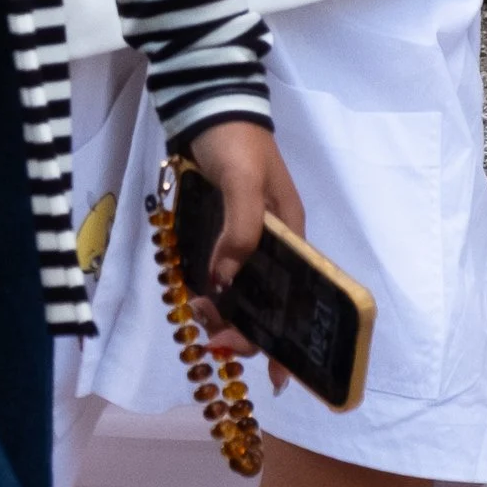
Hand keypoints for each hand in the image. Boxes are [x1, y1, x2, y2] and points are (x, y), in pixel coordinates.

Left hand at [181, 117, 304, 365]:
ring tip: (198, 311)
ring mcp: (242, 238)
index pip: (294, 299)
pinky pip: (214, 272)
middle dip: (243, 329)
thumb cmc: (235, 142)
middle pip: (263, 303)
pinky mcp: (216, 230)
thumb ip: (240, 231)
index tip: (280, 381)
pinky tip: (192, 295)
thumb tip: (226, 283)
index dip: (288, 340)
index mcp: (291, 235)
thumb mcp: (243, 183)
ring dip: (220, 311)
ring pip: (236, 292)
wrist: (206, 105)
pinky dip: (206, 288)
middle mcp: (271, 243)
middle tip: (212, 337)